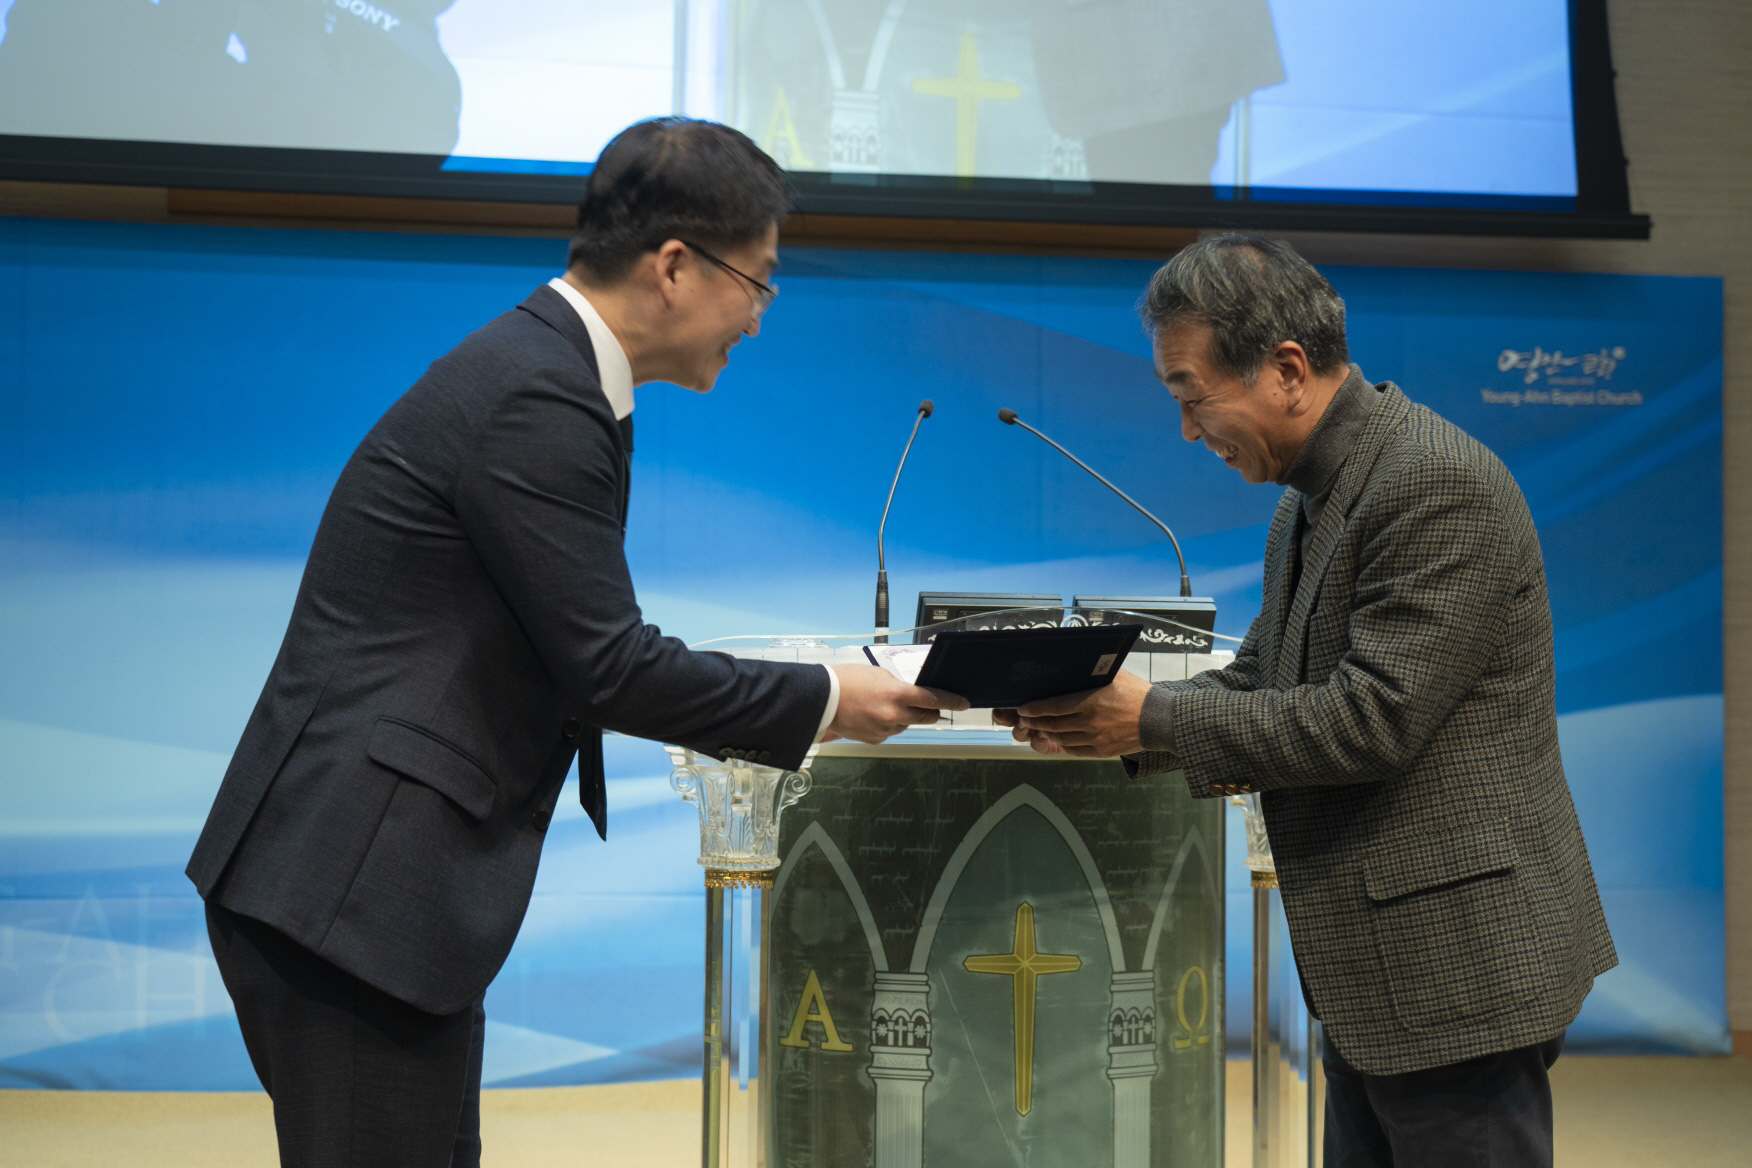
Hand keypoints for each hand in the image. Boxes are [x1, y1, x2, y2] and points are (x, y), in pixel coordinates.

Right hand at [828, 665, 968, 743]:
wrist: (822, 699)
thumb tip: (912, 696)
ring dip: (904, 717)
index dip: (951, 701)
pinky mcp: (876, 739)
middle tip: (926, 706)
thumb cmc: (848, 681)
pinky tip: (872, 715)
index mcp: (898, 694)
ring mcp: (886, 729)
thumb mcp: (879, 675)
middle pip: (925, 716)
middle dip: (929, 711)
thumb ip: (899, 686)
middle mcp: (895, 715)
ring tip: (882, 705)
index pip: (933, 699)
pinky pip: (890, 732)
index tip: (963, 703)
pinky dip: (887, 724)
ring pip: (907, 724)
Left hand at [992, 670, 1150, 757]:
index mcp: (1092, 702)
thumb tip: (1071, 662)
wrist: (1160, 719)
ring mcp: (1096, 740)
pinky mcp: (1102, 752)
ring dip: (1047, 733)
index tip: (1022, 708)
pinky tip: (1059, 738)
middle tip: (1025, 719)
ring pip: (1062, 739)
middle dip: (1035, 722)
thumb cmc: (1137, 693)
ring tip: (1039, 727)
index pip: (1055, 707)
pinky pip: (1075, 750)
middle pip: (1054, 725)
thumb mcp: (1114, 675)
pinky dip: (1063, 744)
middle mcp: (1091, 723)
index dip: (1036, 709)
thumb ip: (1092, 672)